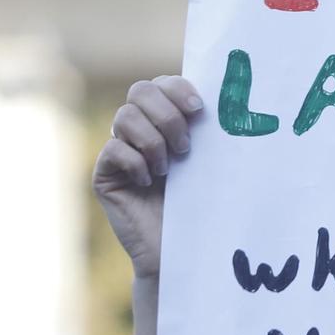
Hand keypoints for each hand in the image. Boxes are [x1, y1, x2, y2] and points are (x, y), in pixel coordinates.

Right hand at [93, 76, 202, 279]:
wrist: (183, 249)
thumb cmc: (203, 204)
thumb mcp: (209, 161)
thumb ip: (209, 129)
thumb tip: (230, 95)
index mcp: (164, 120)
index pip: (161, 84)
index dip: (177, 89)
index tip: (199, 110)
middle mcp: (139, 129)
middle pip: (139, 90)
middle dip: (166, 114)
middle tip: (185, 147)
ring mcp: (119, 149)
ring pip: (124, 116)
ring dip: (153, 141)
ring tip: (168, 170)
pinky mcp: (105, 173)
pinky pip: (113, 149)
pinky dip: (136, 163)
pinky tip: (149, 184)